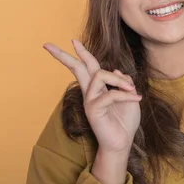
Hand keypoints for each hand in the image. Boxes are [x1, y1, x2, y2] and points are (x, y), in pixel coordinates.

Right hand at [43, 39, 141, 153]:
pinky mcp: (93, 110)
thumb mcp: (130, 95)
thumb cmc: (125, 121)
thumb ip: (123, 81)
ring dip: (118, 80)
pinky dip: (126, 95)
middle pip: (76, 68)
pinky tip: (136, 99)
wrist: (122, 142)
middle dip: (63, 56)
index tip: (72, 41)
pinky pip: (111, 94)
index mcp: (97, 88)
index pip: (87, 67)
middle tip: (47, 45)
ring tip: (132, 90)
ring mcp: (90, 101)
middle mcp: (90, 92)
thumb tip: (116, 69)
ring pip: (99, 75)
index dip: (81, 53)